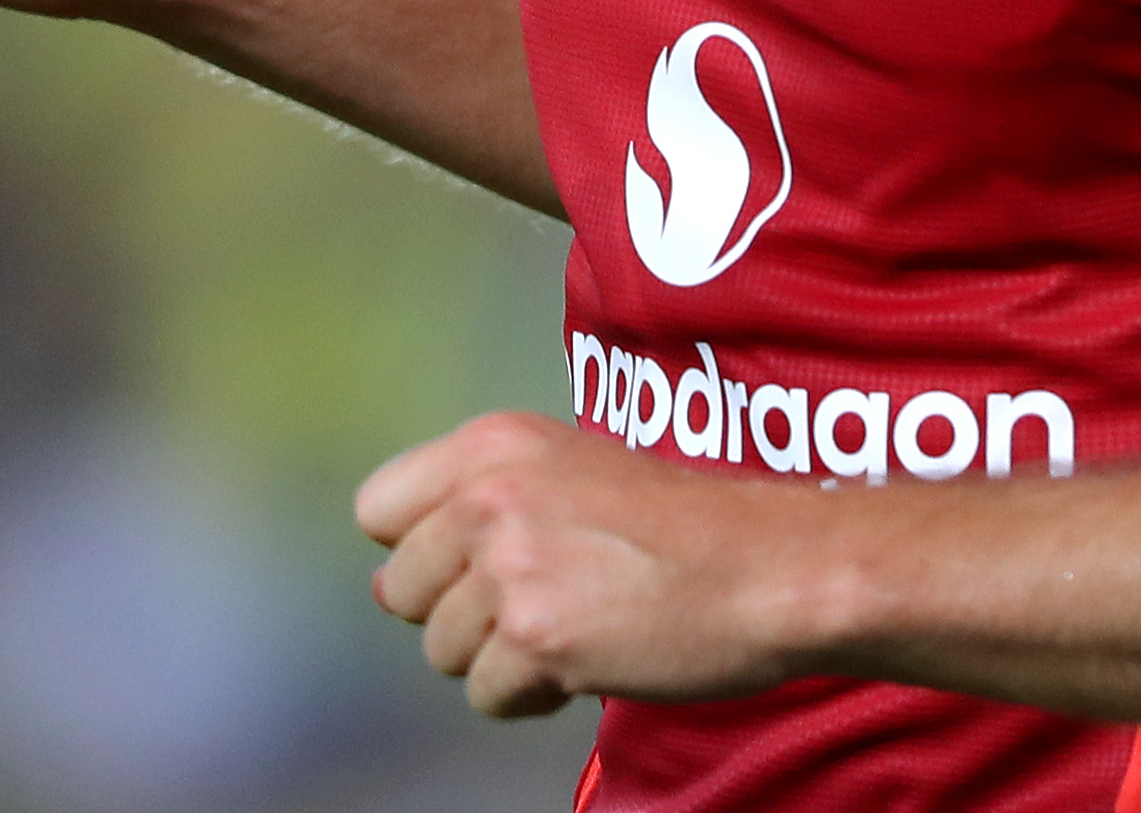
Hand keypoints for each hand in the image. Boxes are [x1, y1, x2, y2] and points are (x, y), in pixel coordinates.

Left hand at [356, 412, 813, 717]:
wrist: (764, 567)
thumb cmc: (678, 525)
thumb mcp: (567, 469)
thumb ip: (475, 505)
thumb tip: (387, 584)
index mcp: (490, 444)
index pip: (376, 507)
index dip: (418, 547)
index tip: (470, 562)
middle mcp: (486, 497)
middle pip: (400, 590)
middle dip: (457, 612)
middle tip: (534, 604)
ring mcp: (508, 569)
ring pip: (441, 651)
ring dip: (498, 657)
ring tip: (571, 628)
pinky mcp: (536, 639)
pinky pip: (486, 695)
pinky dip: (531, 696)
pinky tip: (586, 660)